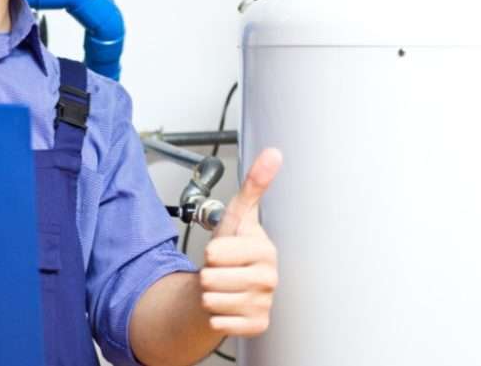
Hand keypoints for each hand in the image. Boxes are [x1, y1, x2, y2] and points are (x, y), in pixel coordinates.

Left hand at [199, 148, 281, 337]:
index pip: (217, 254)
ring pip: (212, 301)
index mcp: (265, 250)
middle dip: (207, 275)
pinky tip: (226, 306)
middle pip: (212, 279)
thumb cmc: (231, 251)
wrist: (227, 285)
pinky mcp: (256, 326)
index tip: (222, 250)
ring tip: (222, 286)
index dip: (211, 252)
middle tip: (221, 271)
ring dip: (209, 295)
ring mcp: (264, 304)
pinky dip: (214, 316)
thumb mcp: (237, 216)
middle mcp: (269, 279)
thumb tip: (273, 154)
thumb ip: (254, 186)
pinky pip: (219, 323)